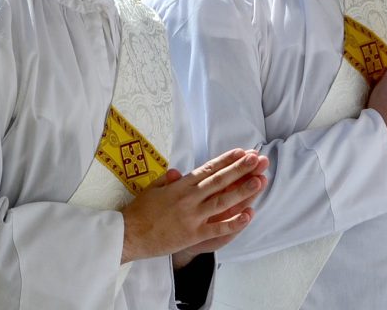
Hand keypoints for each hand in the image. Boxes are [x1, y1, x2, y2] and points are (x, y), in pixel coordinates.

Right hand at [121, 148, 267, 263]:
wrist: (126, 235)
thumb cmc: (139, 212)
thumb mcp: (152, 189)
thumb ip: (167, 180)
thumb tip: (177, 171)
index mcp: (180, 185)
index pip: (208, 169)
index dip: (227, 160)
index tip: (242, 151)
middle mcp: (188, 198)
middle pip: (219, 181)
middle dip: (240, 169)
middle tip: (257, 158)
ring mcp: (192, 216)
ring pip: (222, 201)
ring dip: (243, 190)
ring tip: (260, 180)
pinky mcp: (192, 234)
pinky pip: (217, 228)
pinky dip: (234, 222)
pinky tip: (249, 215)